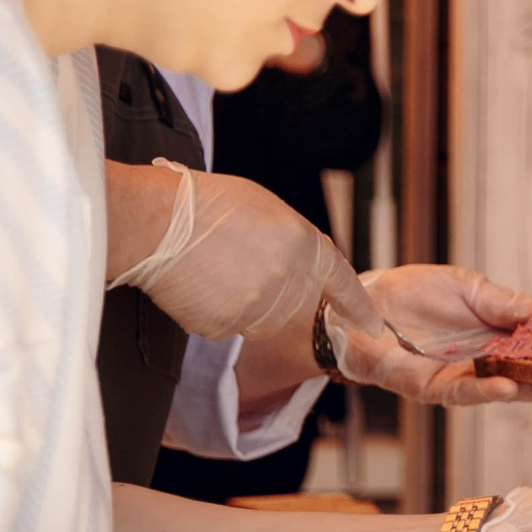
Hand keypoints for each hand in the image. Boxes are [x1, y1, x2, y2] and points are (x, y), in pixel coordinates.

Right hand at [111, 160, 343, 341]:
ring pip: (262, 319)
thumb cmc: (207, 204)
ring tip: (215, 269)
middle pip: (295, 301)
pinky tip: (199, 285)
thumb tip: (295, 267)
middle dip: (275, 288)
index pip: (342, 282)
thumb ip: (293, 243)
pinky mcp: (226, 327)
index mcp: (305, 246)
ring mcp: (259, 308)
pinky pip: (228, 327)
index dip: (358, 306)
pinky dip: (215, 311)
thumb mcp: (268, 209)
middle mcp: (290, 282)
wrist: (158, 222)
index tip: (373, 326)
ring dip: (245, 303)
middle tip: (238, 262)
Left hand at [333, 266, 531, 406]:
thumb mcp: (469, 287)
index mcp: (506, 335)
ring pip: (514, 391)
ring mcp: (467, 379)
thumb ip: (508, 304)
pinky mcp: (434, 390)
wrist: (360, 305)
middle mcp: (493, 362)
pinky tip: (512, 389)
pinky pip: (465, 395)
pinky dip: (488, 393)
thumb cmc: (414, 293)